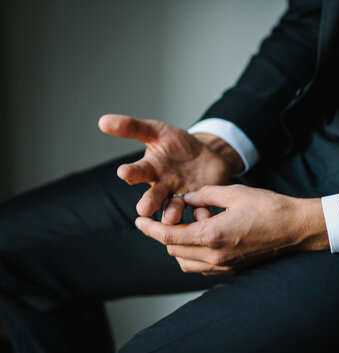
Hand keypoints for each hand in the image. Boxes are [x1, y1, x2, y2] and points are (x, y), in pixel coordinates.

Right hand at [99, 114, 243, 223]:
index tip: (123, 172)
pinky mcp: (198, 201)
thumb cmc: (177, 144)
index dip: (130, 172)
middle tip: (143, 209)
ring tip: (171, 216)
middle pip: (153, 197)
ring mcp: (179, 196)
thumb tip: (102, 121)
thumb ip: (133, 127)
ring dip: (171, 213)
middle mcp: (162, 186)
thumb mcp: (157, 131)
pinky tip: (203, 214)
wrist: (206, 155)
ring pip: (173, 208)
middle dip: (148, 203)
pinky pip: (198, 209)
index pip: (137, 171)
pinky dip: (200, 213)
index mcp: (150, 169)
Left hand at [134, 184, 329, 274]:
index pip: (168, 237)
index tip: (139, 220)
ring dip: (179, 246)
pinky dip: (193, 253)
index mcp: (213, 235)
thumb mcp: (235, 193)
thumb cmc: (269, 207)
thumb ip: (205, 194)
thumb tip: (187, 196)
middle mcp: (215, 255)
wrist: (295, 228)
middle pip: (174, 251)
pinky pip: (202, 266)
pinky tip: (205, 235)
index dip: (149, 229)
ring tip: (194, 223)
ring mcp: (224, 265)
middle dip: (166, 234)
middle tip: (177, 213)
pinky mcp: (232, 268)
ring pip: (186, 263)